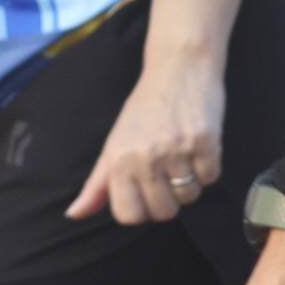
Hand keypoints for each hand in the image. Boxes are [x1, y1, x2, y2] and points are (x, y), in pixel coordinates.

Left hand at [71, 49, 226, 227]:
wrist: (179, 67)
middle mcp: (146, 156)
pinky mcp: (205, 142)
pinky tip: (198, 146)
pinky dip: (208, 168)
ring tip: (182, 155)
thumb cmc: (145, 109)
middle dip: (169, 199)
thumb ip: (97, 185)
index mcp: (119, 160)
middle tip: (167, 171)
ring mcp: (177, 150)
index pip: (129, 216)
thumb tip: (74, 214)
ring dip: (190, 183)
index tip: (146, 190)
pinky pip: (210, 178)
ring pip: (189, 197)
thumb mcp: (114, 144)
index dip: (141, 208)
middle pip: (163, 213)